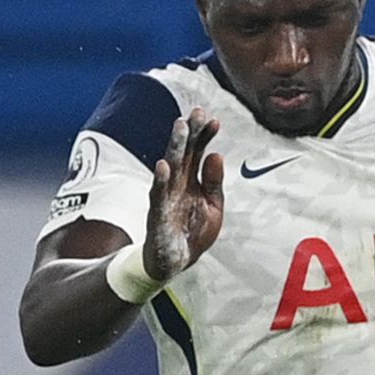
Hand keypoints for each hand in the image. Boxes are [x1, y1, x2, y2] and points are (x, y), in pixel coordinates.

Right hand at [142, 114, 225, 282]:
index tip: (214, 120)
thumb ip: (214, 182)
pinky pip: (158, 196)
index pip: (198, 153)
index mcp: (191, 181)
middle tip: (196, 111)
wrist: (176, 262)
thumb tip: (216, 155)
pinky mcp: (158, 214)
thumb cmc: (193, 233)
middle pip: (183, 154)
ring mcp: (166, 197)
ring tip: (180, 128)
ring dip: (175, 147)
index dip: (205, 136)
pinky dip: (160, 181)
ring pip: (170, 168)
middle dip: (190, 133)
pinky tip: (163, 165)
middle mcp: (177, 184)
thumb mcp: (213, 207)